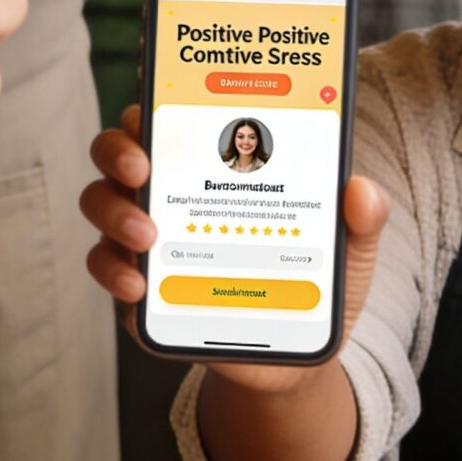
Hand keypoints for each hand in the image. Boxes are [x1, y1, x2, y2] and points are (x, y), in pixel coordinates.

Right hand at [81, 105, 386, 390]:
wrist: (293, 359)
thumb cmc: (310, 285)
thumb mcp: (346, 253)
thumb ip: (361, 221)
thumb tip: (362, 191)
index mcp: (212, 169)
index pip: (170, 119)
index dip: (151, 101)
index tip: (154, 103)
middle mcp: (168, 193)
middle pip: (116, 151)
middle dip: (118, 150)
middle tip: (143, 169)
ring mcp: (144, 239)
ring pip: (99, 202)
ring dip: (114, 213)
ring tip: (146, 237)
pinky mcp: (136, 288)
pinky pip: (104, 267)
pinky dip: (113, 272)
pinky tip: (139, 286)